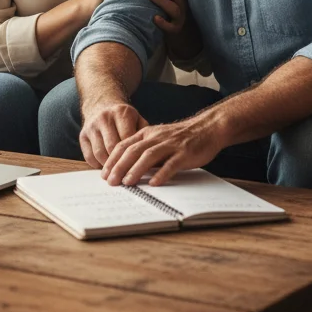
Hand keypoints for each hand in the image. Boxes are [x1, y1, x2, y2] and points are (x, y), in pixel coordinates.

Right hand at [80, 101, 148, 168]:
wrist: (101, 104)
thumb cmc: (124, 118)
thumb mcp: (138, 120)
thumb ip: (146, 135)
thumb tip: (154, 155)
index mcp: (121, 112)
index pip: (127, 139)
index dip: (134, 155)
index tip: (140, 167)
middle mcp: (104, 118)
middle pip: (112, 147)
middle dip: (121, 164)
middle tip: (129, 176)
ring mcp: (91, 126)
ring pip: (100, 153)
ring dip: (109, 167)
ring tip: (118, 174)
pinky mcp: (82, 135)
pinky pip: (89, 156)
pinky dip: (98, 165)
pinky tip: (106, 168)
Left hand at [100, 113, 225, 186]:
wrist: (207, 128)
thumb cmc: (181, 137)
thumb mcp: (159, 139)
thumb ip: (145, 151)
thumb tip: (127, 170)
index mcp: (147, 133)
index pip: (124, 145)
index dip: (112, 160)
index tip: (104, 174)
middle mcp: (156, 137)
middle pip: (132, 151)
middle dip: (119, 166)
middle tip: (110, 181)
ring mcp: (171, 145)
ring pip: (149, 156)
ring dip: (135, 169)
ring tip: (127, 182)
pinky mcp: (184, 153)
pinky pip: (171, 163)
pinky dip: (161, 173)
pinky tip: (154, 183)